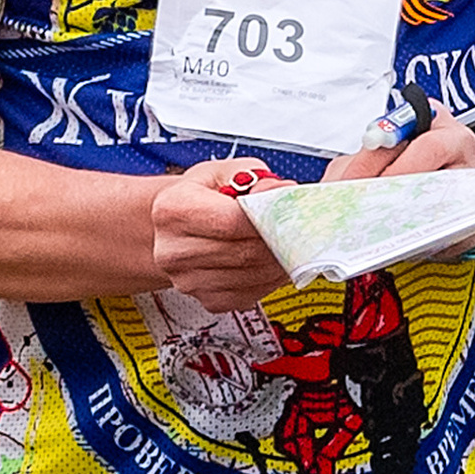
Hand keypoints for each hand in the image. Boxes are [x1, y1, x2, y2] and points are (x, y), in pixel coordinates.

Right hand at [151, 116, 474, 313]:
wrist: (165, 232)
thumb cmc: (196, 198)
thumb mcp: (217, 171)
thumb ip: (252, 178)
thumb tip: (285, 194)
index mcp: (173, 212)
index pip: (231, 221)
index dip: (269, 216)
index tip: (294, 206)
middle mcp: (175, 253)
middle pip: (247, 251)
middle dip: (283, 237)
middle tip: (310, 224)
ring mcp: (192, 283)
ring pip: (255, 274)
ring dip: (283, 258)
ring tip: (297, 239)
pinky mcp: (211, 302)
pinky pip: (255, 290)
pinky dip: (274, 275)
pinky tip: (278, 258)